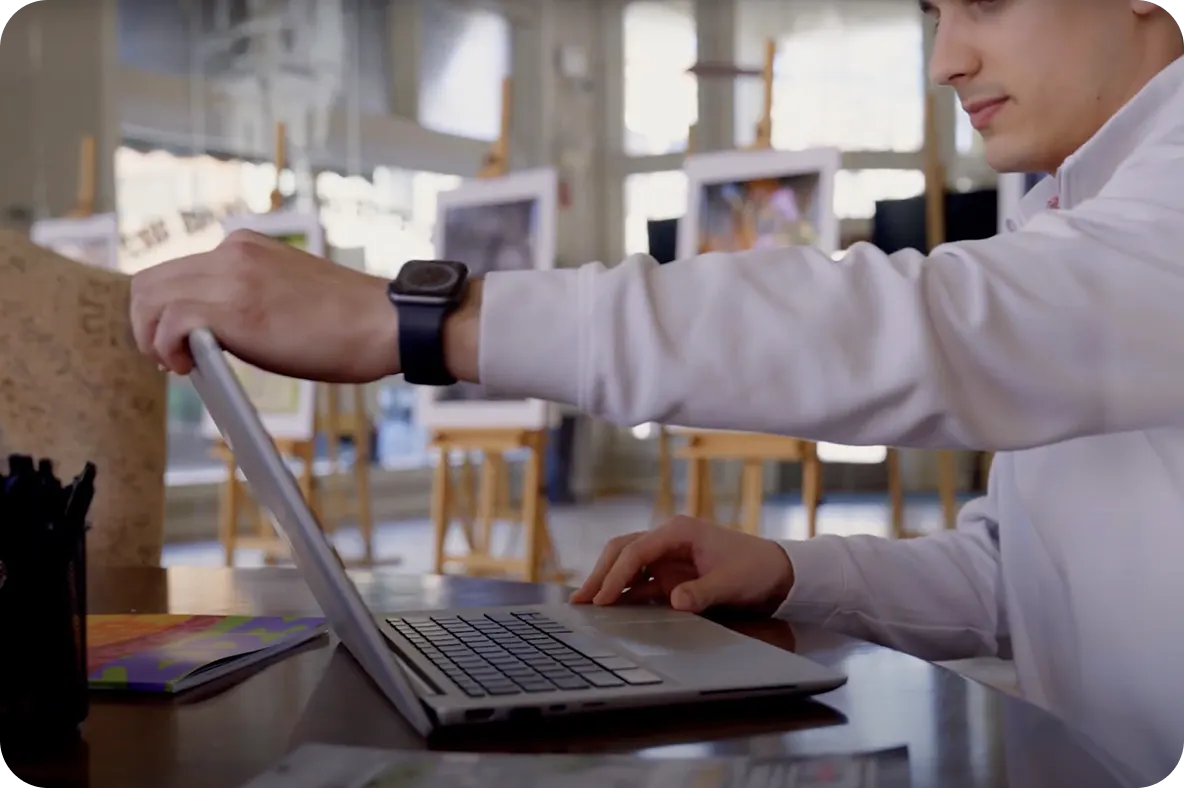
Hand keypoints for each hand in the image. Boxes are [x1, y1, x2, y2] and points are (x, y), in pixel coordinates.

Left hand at [129, 230, 399, 381]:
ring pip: (149, 298)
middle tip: (170, 359)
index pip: (175, 271)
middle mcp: (231, 252)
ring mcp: (232, 276)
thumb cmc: (349, 322)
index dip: (163, 311)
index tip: (179, 343)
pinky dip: (167, 348)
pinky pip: (170, 322)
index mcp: (244, 246)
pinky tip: (189, 367)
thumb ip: (246, 297)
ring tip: (178, 365)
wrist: (385, 323)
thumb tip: (209, 331)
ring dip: (151, 338)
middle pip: (148, 282)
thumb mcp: (287, 294)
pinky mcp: (235, 307)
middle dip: (146, 325)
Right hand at [570, 516, 795, 614]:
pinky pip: (639, 582)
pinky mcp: (669, 575)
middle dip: (601, 574)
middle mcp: (667, 539)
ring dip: (607, 582)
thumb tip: (675, 601)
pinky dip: (622, 593)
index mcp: (680, 531)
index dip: (617, 574)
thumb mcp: (732, 582)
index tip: (603, 597)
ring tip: (584, 604)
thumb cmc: (755, 569)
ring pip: (626, 564)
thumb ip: (702, 592)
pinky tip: (607, 608)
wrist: (775, 573)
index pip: (637, 549)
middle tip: (581, 600)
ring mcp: (667, 557)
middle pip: (623, 551)